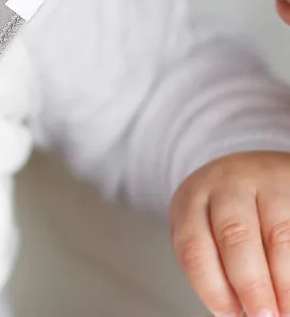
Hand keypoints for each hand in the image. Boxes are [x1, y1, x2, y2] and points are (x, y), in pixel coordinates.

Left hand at [170, 151, 289, 316]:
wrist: (260, 170)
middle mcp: (225, 185)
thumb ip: (215, 267)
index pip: (193, 246)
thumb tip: (237, 313)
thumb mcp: (207, 231)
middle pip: (234, 235)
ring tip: (287, 311)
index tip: (230, 315)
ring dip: (285, 281)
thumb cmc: (227, 214)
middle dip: (251, 284)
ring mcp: (264, 183)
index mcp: (192, 200)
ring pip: (278, 233)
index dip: (212, 287)